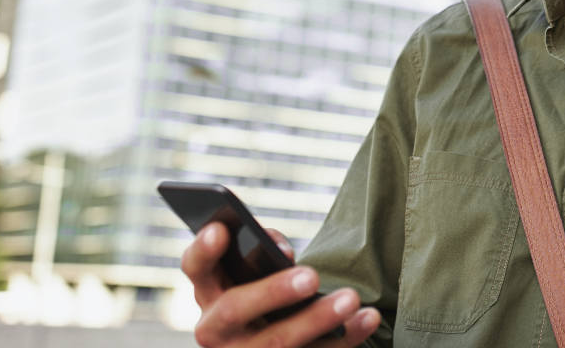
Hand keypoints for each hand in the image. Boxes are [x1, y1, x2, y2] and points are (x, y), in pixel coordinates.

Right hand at [181, 222, 381, 346]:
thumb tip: (285, 256)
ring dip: (317, 320)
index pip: (195, 268)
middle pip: (235, 309)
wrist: (269, 342)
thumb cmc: (267, 290)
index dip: (203, 250)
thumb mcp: (256, 272)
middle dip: (273, 291)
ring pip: (276, 343)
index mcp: (209, 292)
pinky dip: (344, 338)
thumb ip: (266, 251)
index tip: (221, 228)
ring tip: (351, 298)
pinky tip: (368, 318)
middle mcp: (216, 329)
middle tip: (312, 276)